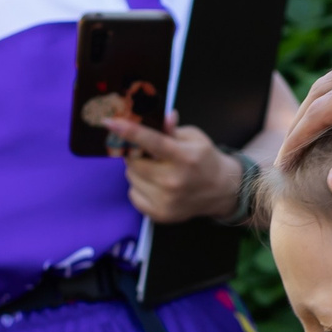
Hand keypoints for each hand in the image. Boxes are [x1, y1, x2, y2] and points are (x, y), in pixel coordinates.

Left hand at [108, 111, 242, 221]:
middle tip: (146, 152)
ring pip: (131, 177)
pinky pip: (133, 195)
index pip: (152, 142)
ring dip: (137, 170)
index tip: (109, 122)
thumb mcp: (194, 138)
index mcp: (184, 157)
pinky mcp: (160, 215)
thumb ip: (172, 129)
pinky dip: (139, 187)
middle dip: (135, 154)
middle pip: (134, 162)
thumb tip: (162, 117)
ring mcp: (166, 201)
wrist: (222, 191)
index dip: (129, 131)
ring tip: (154, 169)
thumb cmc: (204, 160)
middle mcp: (174, 181)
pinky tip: (154, 184)